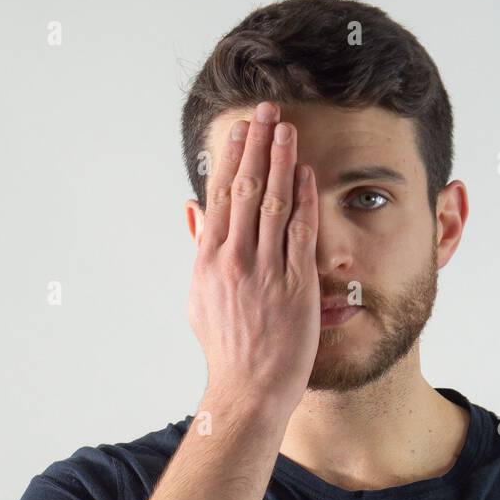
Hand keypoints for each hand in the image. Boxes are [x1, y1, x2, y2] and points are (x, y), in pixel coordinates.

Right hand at [187, 100, 319, 420]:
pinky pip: (299, 232)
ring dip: (281, 160)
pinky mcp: (295, 286)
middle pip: (244, 188)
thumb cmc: (227, 347)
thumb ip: (199, 248)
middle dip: (257, 144)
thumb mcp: (200, 296)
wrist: (249, 389)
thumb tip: (192, 209)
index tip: (241, 127)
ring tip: (287, 128)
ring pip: (272, 202)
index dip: (231, 156)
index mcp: (209, 260)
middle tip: (267, 109)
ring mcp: (265, 272)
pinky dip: (303, 199)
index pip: (219, 195)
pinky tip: (307, 173)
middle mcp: (234, 260)